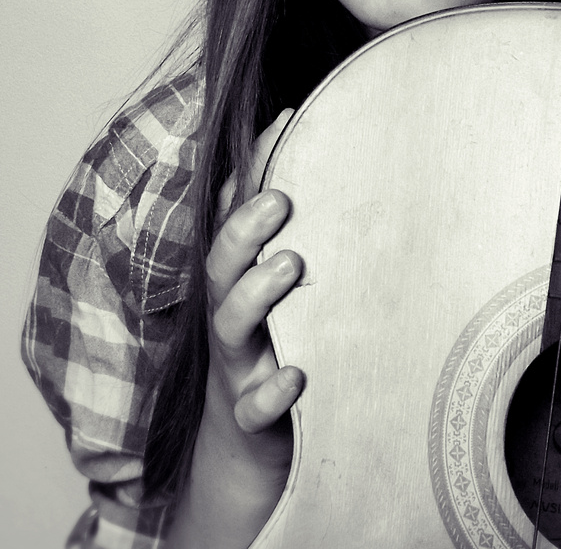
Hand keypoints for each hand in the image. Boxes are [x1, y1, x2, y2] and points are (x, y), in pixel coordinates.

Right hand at [166, 109, 302, 547]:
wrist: (252, 441)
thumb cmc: (277, 342)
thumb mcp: (283, 286)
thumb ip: (302, 231)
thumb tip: (335, 158)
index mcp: (238, 278)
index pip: (234, 213)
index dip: (253, 167)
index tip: (286, 121)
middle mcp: (231, 315)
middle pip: (222, 266)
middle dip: (245, 230)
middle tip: (282, 199)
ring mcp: (239, 364)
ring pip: (231, 326)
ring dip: (256, 295)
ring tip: (289, 266)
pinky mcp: (253, 416)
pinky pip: (255, 406)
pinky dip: (272, 392)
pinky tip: (298, 376)